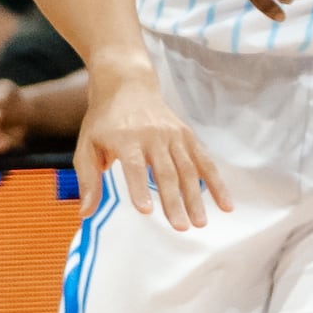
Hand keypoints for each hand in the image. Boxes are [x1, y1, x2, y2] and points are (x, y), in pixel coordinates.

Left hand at [70, 53, 228, 225]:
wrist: (127, 85)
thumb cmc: (104, 121)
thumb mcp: (86, 146)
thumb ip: (88, 180)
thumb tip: (87, 212)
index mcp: (126, 138)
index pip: (134, 166)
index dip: (140, 188)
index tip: (146, 211)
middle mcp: (153, 135)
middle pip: (166, 172)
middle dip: (174, 201)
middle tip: (180, 227)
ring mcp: (174, 135)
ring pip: (188, 169)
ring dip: (196, 197)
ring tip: (200, 223)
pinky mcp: (187, 135)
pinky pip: (204, 161)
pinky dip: (216, 182)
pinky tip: (225, 203)